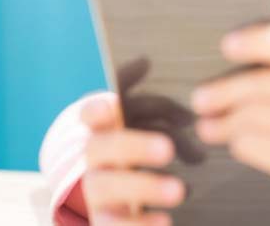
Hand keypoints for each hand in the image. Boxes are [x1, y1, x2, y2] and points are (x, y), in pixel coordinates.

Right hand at [81, 91, 184, 223]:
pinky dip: (139, 225)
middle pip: (101, 148)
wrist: (105, 203)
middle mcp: (90, 159)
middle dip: (133, 146)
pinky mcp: (99, 221)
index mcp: (99, 131)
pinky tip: (165, 222)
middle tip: (167, 149)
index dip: (96, 110)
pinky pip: (112, 225)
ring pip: (104, 187)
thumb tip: (144, 60)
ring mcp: (91, 192)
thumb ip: (138, 95)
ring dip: (142, 186)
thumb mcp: (133, 122)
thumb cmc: (124, 152)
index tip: (108, 107)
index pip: (90, 114)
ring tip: (180, 190)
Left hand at [189, 16, 269, 223]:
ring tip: (209, 125)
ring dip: (223, 122)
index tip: (227, 45)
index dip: (256, 42)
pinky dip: (239, 144)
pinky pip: (254, 146)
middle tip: (202, 98)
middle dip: (224, 91)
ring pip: (252, 117)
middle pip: (263, 84)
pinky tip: (236, 143)